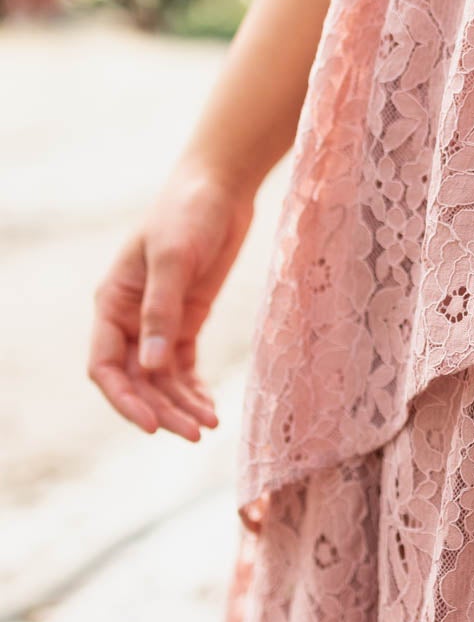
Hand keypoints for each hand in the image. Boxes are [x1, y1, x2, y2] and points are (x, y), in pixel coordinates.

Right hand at [87, 160, 254, 439]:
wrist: (220, 187)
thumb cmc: (188, 213)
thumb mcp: (173, 259)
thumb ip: (162, 312)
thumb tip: (150, 367)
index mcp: (112, 303)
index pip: (105, 366)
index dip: (124, 400)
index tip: (152, 426)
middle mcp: (129, 318)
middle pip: (136, 381)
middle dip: (161, 410)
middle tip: (195, 434)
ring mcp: (158, 321)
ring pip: (161, 379)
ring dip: (181, 405)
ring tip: (209, 426)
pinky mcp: (187, 319)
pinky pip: (183, 366)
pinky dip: (194, 389)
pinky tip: (211, 408)